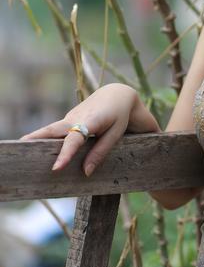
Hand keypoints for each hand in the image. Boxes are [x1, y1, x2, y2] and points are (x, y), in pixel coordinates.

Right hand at [20, 83, 144, 176]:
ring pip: (51, 129)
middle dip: (37, 138)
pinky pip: (56, 131)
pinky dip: (46, 139)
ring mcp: (70, 117)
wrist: (117, 94)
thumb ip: (101, 152)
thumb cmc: (119, 116)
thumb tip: (85, 172)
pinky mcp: (68, 119)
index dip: (66, 154)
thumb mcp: (116, 134)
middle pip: (54, 129)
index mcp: (91, 120)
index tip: (56, 168)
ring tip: (22, 150)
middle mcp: (76, 117)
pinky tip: (39, 150)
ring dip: (37, 138)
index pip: (75, 139)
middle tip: (21, 147)